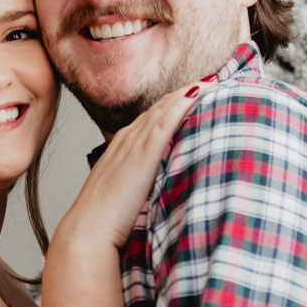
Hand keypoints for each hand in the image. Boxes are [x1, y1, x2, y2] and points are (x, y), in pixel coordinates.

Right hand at [53, 84, 200, 256]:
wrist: (89, 230)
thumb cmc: (107, 218)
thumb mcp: (126, 190)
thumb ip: (144, 180)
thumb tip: (164, 183)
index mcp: (124, 145)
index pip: (155, 115)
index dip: (178, 101)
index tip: (201, 91)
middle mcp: (129, 138)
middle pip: (163, 106)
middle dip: (189, 90)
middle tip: (217, 76)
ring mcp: (134, 145)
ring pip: (165, 108)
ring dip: (190, 92)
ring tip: (216, 78)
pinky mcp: (142, 156)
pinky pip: (164, 123)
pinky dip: (182, 105)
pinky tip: (199, 93)